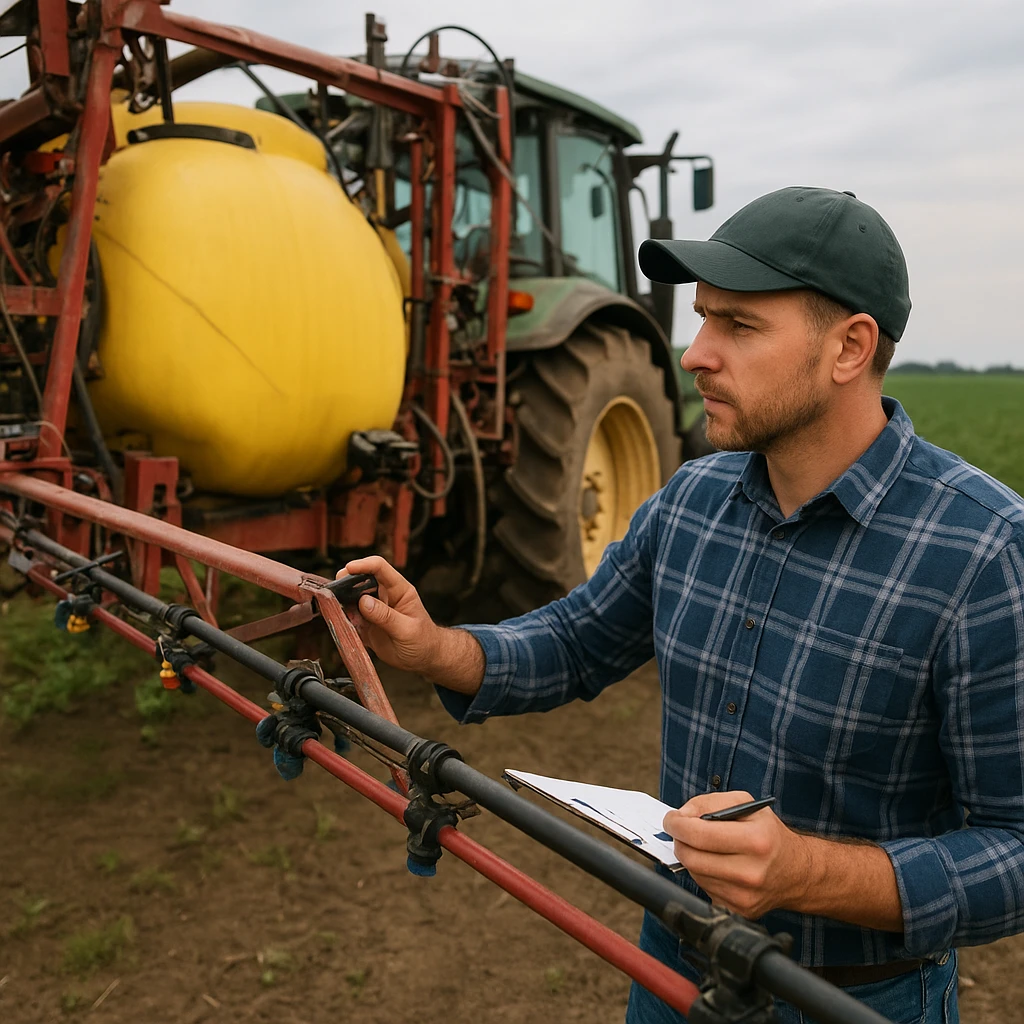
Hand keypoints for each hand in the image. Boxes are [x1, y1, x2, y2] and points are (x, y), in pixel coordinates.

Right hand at [340, 556, 441, 672]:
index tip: (348, 569)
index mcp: (399, 590)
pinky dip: (344, 620)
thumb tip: (363, 601)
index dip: (364, 565)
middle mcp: (384, 596)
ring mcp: (373, 610)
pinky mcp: (366, 625)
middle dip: (347, 582)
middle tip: (335, 590)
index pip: (380, 568)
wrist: (423, 658)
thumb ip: (386, 616)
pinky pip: (350, 618)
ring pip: (352, 598)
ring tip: (335, 609)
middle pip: (362, 580)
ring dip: (343, 602)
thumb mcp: (407, 629)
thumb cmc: (423, 640)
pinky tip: (343, 625)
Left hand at [662, 790, 810, 919]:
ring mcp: (744, 897)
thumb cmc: (768, 834)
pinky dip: (703, 874)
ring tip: (705, 847)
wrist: (796, 872)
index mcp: (756, 841)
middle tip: (681, 831)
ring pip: (694, 874)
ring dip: (691, 857)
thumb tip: (682, 816)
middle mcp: (751, 872)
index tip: (671, 819)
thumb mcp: (745, 804)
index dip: (676, 824)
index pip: (698, 834)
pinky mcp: (738, 911)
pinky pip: (704, 889)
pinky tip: (717, 865)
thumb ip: (710, 802)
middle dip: (679, 840)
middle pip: (691, 857)